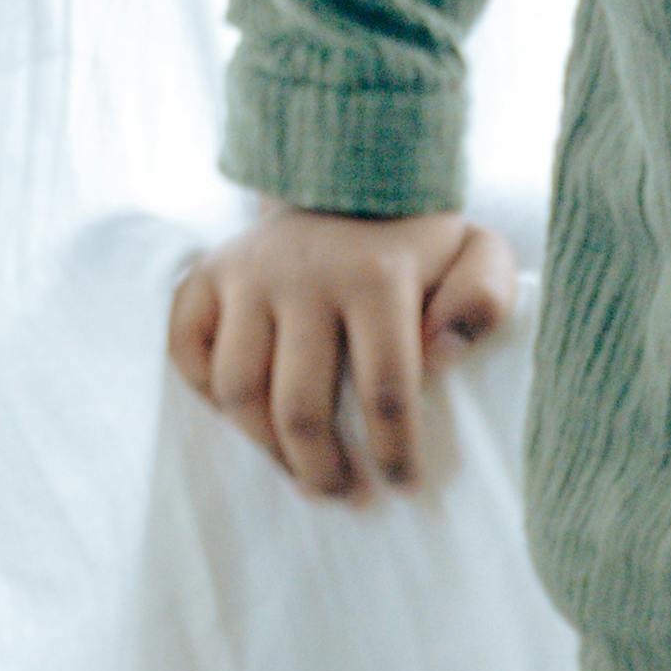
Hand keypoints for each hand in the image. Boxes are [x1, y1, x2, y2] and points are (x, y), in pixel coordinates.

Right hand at [165, 204, 516, 502]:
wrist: (342, 176)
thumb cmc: (415, 241)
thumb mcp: (476, 252)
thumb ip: (483, 298)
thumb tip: (441, 354)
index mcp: (375, 275)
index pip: (384, 390)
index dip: (393, 452)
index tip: (403, 486)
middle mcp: (301, 273)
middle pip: (299, 407)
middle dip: (323, 469)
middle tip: (346, 495)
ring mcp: (246, 274)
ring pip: (238, 391)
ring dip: (268, 450)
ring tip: (302, 474)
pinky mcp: (208, 276)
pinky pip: (188, 351)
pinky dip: (208, 397)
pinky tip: (250, 422)